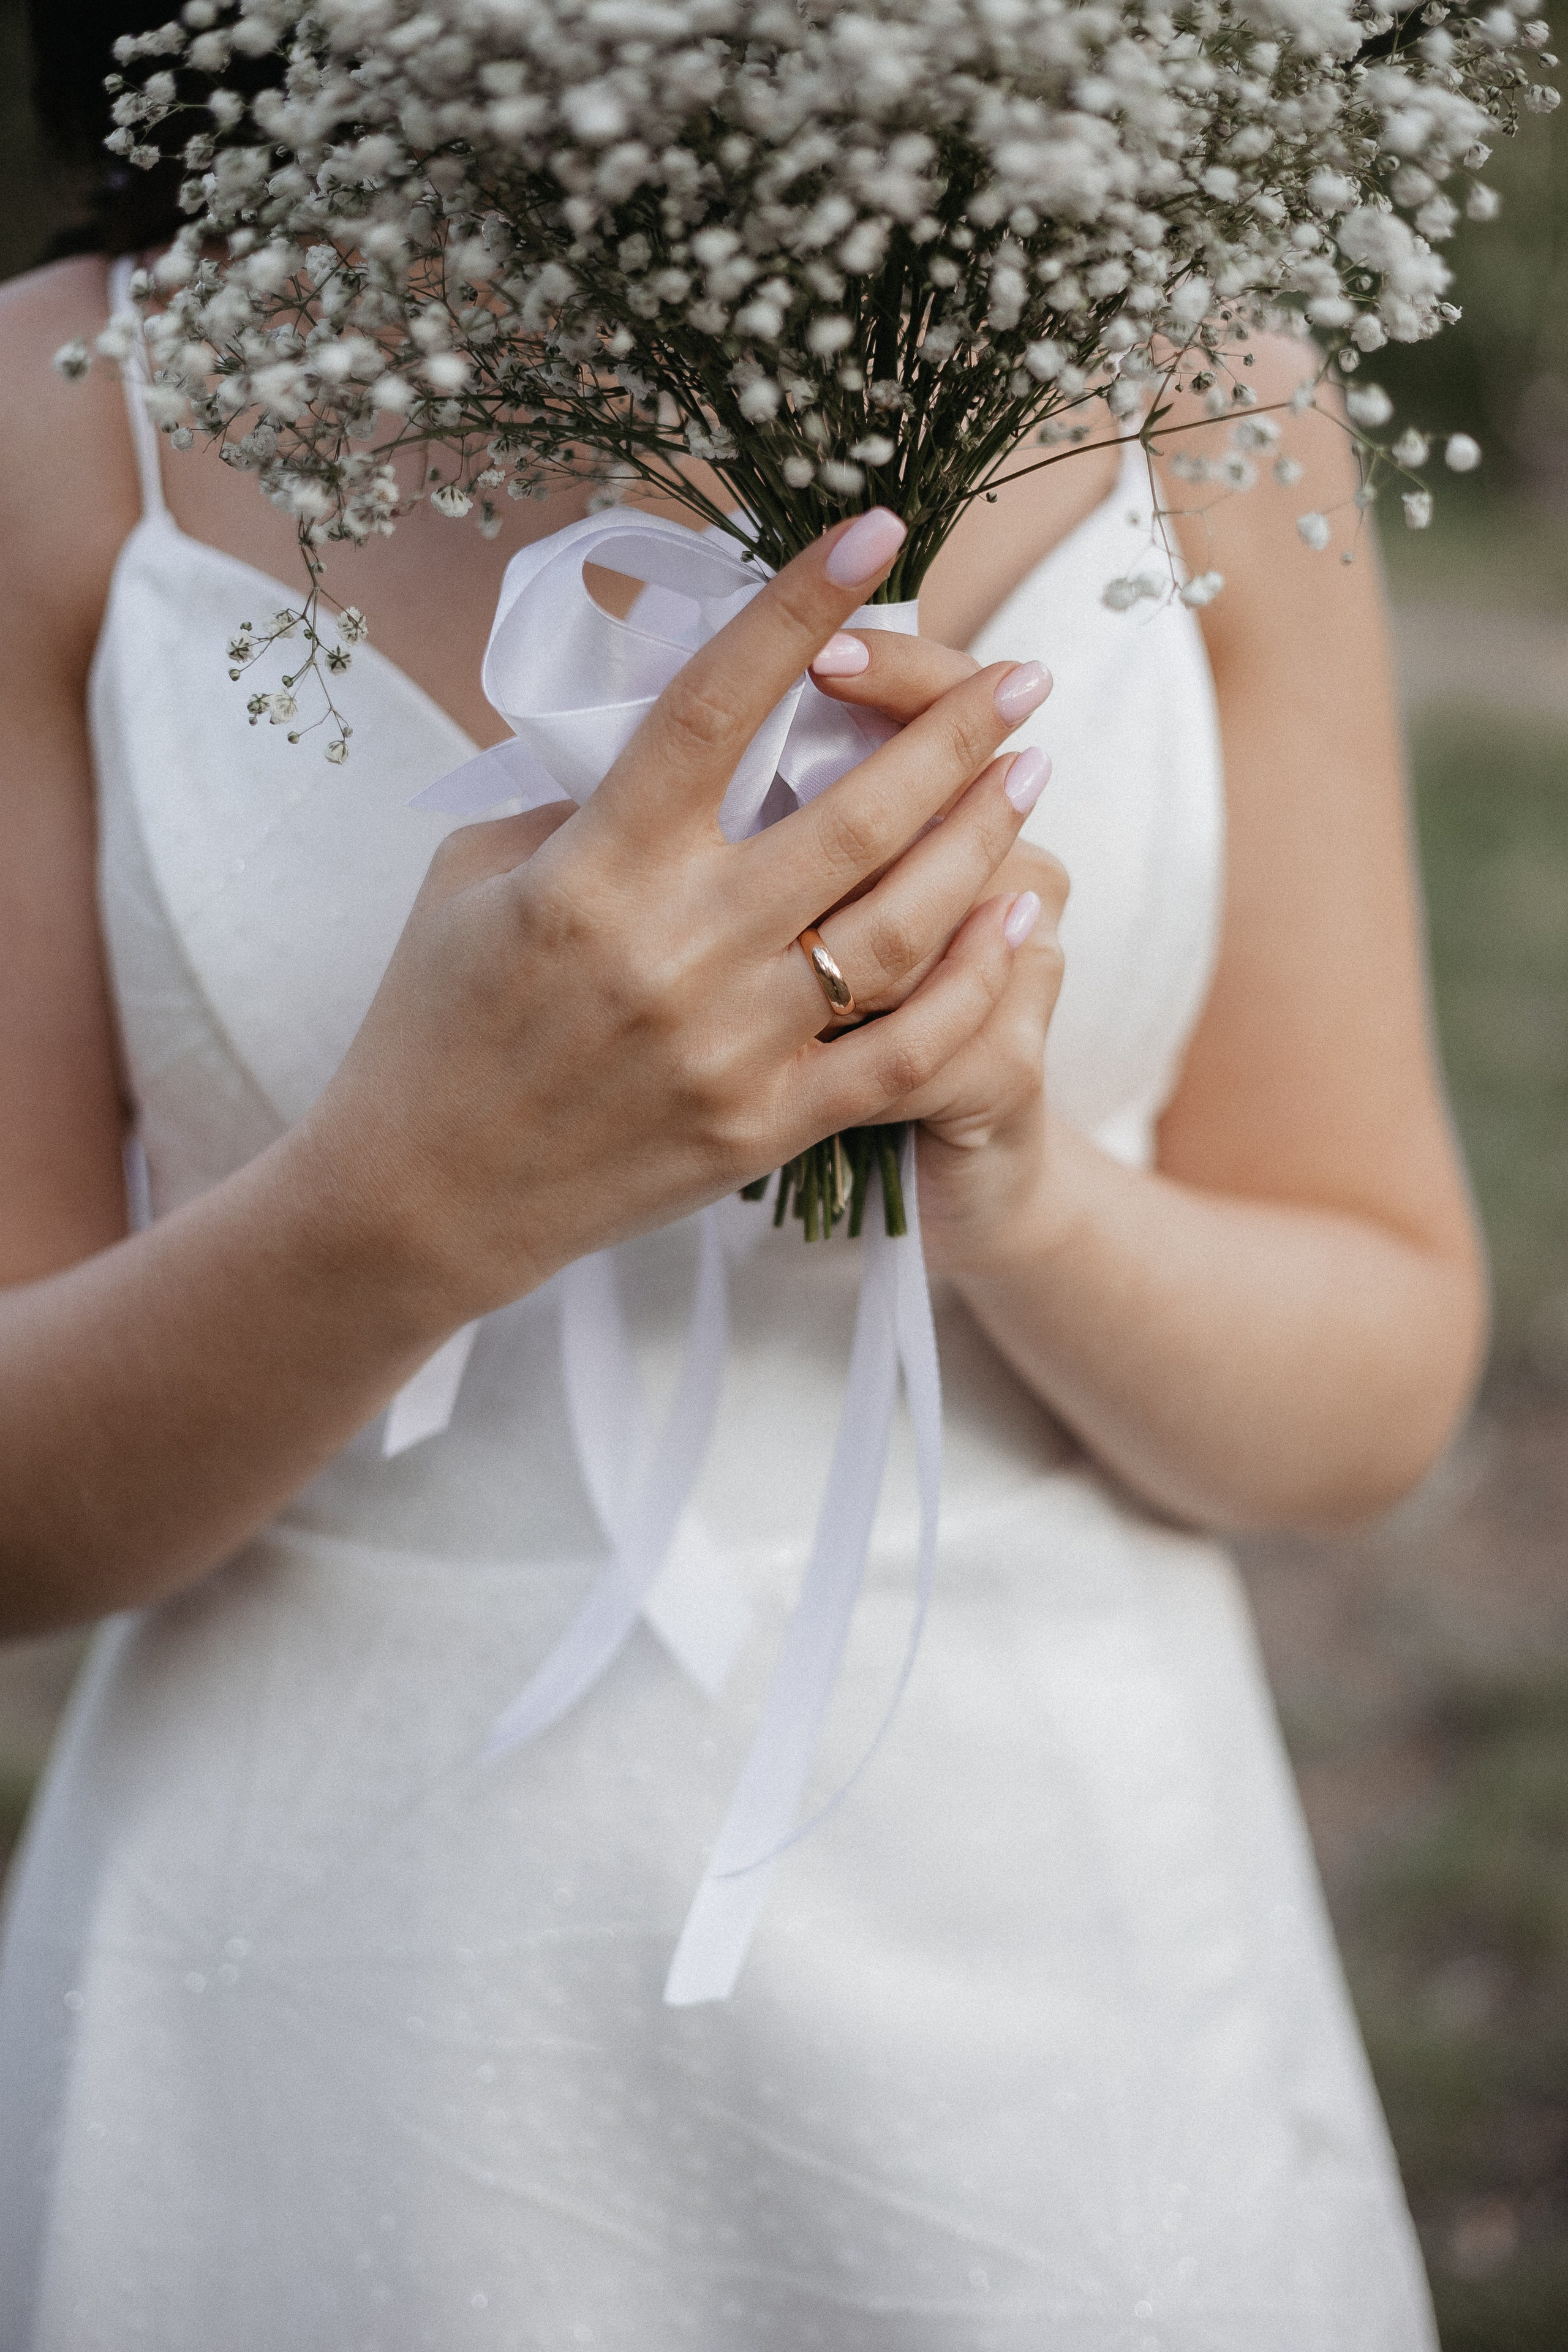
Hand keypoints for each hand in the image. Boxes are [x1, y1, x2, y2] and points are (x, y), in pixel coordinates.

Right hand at [301, 510, 1055, 1326]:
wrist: (419, 1201)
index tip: (874, 533)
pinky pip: (902, 1053)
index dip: (797, 605)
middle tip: (1026, 673)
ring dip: (981, 837)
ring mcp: (729, 1047)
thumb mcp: (474, 877)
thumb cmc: (434, 1020)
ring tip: (1030, 771)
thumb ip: (579, 798)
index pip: (712, 702)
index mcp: (592, 868)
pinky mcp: (763, 1128)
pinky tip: (1017, 915)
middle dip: (954, 731)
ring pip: (900, 927)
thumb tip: (682, 725)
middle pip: (853, 816)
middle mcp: (674, 950)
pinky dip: (973, 981)